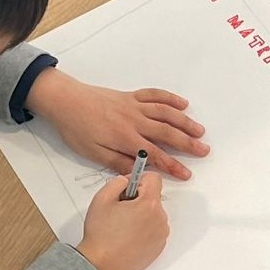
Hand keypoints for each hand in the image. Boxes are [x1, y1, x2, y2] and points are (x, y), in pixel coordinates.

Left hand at [25, 70, 207, 181]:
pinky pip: (155, 95)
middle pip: (167, 133)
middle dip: (188, 144)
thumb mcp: (94, 153)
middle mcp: (135, 120)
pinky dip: (170, 99)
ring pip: (166, 113)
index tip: (186, 174)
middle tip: (204, 151)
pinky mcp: (131, 96)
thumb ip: (119, 162)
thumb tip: (139, 173)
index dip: (172, 166)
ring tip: (200, 131)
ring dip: (185, 122)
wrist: (65, 101)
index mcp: (125, 138)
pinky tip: (182, 104)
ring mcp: (134, 106)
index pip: (155, 155)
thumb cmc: (77, 129)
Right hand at [77, 172, 167, 269]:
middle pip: (153, 197)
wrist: (101, 266)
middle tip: (119, 210)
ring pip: (153, 214)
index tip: (129, 187)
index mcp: (149, 204)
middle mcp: (160, 219)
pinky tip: (127, 237)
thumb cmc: (101, 236)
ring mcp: (161, 235)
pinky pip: (154, 230)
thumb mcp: (102, 199)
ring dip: (141, 215)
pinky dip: (144, 229)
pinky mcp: (159, 247)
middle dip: (138, 199)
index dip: (138, 179)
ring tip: (122, 226)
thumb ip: (117, 182)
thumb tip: (126, 181)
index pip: (154, 179)